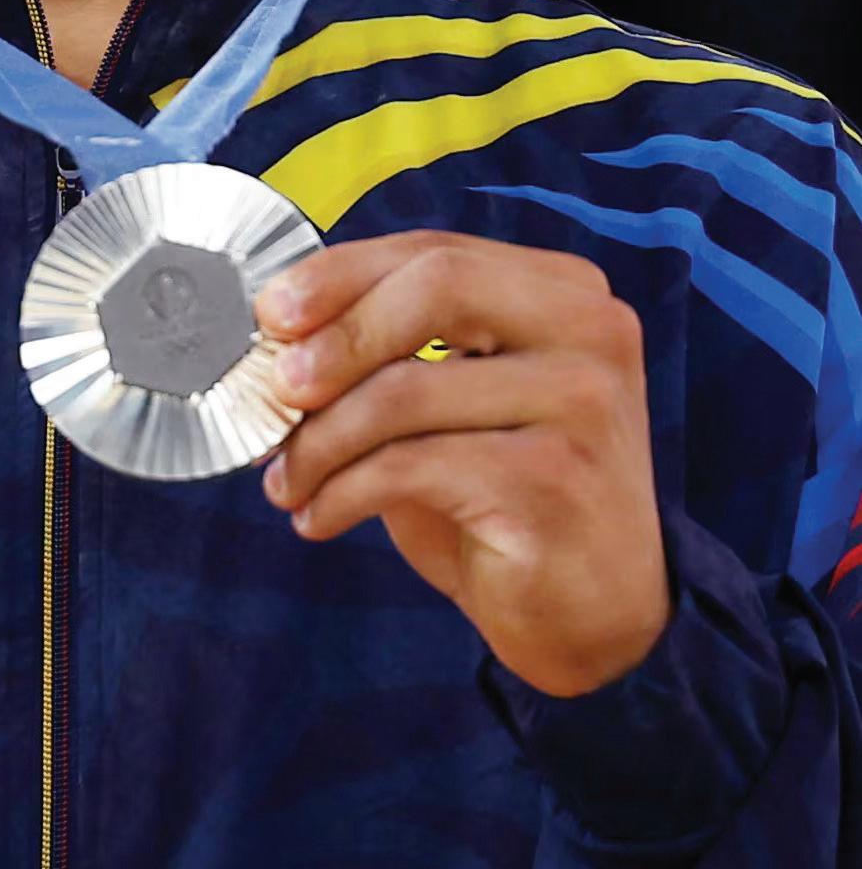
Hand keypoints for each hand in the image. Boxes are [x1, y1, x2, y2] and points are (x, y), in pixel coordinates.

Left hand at [256, 232, 671, 697]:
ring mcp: (581, 404)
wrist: (596, 616)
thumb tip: (279, 338)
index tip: (271, 313)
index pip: (438, 252)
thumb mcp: (456, 407)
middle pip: (436, 288)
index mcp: (565, 294)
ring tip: (286, 481)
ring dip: (321, 441)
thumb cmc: (510, 500)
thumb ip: (396, 353)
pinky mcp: (552, 480)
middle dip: (336, 335)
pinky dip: (343, 492)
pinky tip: (320, 517)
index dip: (341, 275)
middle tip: (278, 387)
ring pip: (407, 390)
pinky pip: (409, 467)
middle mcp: (590, 332)